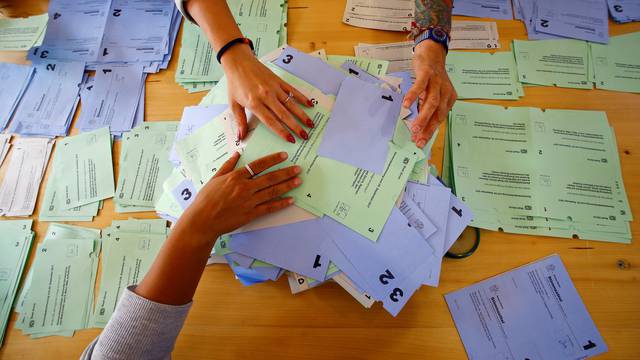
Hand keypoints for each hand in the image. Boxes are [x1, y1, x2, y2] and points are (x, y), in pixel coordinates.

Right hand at [176, 151, 301, 244]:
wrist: (202, 220)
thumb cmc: (205, 199)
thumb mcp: (215, 178)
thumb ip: (227, 165)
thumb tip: (237, 153)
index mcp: (235, 177)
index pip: (258, 165)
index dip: (272, 159)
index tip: (284, 155)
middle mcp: (245, 188)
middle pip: (269, 178)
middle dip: (286, 172)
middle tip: (298, 168)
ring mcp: (249, 201)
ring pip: (272, 191)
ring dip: (287, 185)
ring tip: (298, 180)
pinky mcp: (251, 214)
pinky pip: (269, 208)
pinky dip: (281, 204)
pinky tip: (291, 200)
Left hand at [221, 45, 314, 142]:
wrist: (238, 62)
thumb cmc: (235, 84)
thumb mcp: (234, 104)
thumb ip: (240, 121)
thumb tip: (240, 138)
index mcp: (255, 104)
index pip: (271, 121)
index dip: (282, 132)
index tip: (290, 140)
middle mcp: (266, 96)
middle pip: (284, 115)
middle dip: (296, 127)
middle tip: (305, 136)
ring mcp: (274, 88)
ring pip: (291, 104)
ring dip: (302, 115)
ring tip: (310, 124)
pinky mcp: (278, 81)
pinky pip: (292, 90)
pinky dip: (301, 97)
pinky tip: (310, 104)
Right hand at [403, 40, 456, 147]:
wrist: (432, 52)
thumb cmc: (431, 77)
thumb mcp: (432, 93)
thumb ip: (426, 107)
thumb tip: (418, 126)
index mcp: (449, 98)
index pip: (440, 118)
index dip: (430, 131)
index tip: (420, 141)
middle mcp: (445, 91)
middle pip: (438, 113)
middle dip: (428, 128)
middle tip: (418, 139)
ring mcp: (437, 82)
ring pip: (432, 102)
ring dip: (423, 116)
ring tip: (414, 127)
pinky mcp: (427, 74)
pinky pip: (420, 86)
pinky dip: (413, 96)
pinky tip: (406, 105)